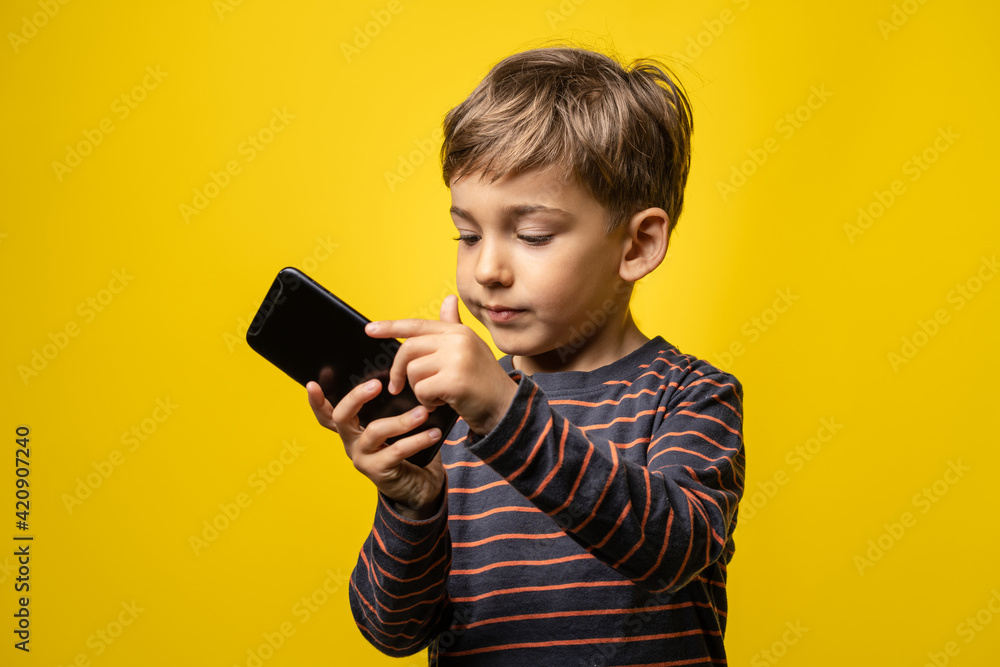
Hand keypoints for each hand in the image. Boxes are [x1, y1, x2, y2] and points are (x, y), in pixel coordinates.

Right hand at [306, 379, 444, 519]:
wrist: (419, 487)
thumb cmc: (407, 450)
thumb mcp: (395, 427)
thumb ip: (392, 408)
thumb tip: (405, 379)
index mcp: (352, 430)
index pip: (327, 415)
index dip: (316, 401)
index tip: (312, 384)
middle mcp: (351, 443)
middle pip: (341, 417)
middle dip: (356, 397)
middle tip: (376, 384)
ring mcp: (362, 458)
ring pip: (374, 432)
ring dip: (401, 420)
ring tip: (423, 413)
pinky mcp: (378, 471)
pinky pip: (397, 450)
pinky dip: (418, 440)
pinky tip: (433, 433)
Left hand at [365, 295, 518, 435]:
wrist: (505, 408)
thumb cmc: (482, 382)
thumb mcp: (469, 350)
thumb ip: (452, 327)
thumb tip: (448, 300)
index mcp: (458, 331)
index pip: (417, 325)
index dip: (391, 327)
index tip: (369, 329)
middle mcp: (458, 340)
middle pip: (408, 350)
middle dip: (398, 371)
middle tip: (397, 387)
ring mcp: (457, 359)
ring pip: (413, 371)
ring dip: (419, 390)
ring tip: (438, 395)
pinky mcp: (454, 380)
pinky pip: (421, 390)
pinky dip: (426, 401)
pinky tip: (442, 403)